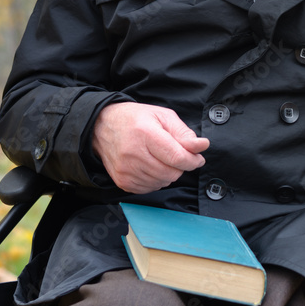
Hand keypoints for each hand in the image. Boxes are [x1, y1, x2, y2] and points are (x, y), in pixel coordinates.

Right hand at [92, 103, 209, 192]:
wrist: (102, 127)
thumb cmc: (135, 119)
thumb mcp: (162, 116)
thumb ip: (184, 133)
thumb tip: (201, 146)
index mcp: (146, 134)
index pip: (177, 157)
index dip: (193, 160)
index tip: (198, 158)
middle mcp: (134, 154)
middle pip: (172, 173)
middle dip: (181, 166)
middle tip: (176, 155)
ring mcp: (127, 170)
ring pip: (163, 182)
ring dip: (169, 173)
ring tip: (160, 158)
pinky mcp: (123, 181)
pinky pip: (150, 189)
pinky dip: (157, 180)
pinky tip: (151, 166)